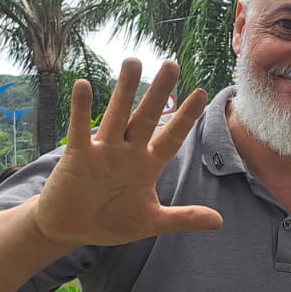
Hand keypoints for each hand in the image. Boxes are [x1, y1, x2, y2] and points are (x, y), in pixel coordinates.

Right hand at [31, 59, 222, 248]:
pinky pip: (80, 130)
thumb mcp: (151, 222)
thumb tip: (220, 222)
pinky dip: (81, 110)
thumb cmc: (110, 221)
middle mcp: (127, 152)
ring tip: (133, 62)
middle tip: (172, 64)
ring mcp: (103, 151)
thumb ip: (183, 218)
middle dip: (159, 93)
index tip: (201, 93)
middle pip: (147, 118)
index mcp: (147, 165)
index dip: (185, 117)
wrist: (70, 229)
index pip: (171, 137)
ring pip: (118, 116)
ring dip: (125, 91)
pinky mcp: (78, 156)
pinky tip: (84, 85)